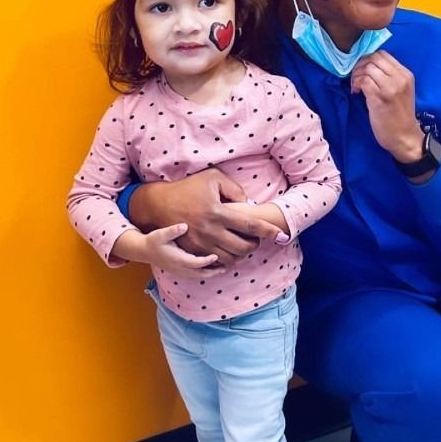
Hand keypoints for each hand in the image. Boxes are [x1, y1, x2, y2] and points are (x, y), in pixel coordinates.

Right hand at [113, 224, 223, 277]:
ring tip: (226, 266)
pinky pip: (196, 275)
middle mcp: (180, 268)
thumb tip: (184, 226)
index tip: (217, 255)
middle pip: (201, 273)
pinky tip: (215, 266)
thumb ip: (172, 231)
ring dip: (212, 273)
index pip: (195, 263)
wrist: (144, 251)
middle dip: (215, 271)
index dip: (207, 261)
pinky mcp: (181, 272)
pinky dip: (206, 272)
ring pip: (200, 276)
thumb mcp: (160, 234)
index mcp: (177, 260)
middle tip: (229, 265)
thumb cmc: (153, 241)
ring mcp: (180, 272)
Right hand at [127, 169, 282, 264]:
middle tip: (256, 238)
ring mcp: (201, 244)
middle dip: (255, 244)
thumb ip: (235, 189)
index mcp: (218, 212)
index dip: (268, 232)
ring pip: (231, 259)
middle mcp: (210, 231)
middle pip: (243, 247)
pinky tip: (229, 250)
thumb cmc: (189, 188)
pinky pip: (216, 263)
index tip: (281, 235)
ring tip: (242, 244)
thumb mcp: (213, 178)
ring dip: (241, 254)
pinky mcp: (192, 252)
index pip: (250, 226)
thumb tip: (249, 205)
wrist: (159, 203)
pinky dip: (227, 260)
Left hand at [350, 52, 425, 161]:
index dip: (368, 60)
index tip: (362, 71)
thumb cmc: (399, 115)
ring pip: (367, 68)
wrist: (404, 137)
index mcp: (405, 74)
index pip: (382, 54)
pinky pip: (364, 81)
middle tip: (356, 79)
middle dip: (360, 66)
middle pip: (373, 58)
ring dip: (357, 76)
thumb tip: (366, 66)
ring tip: (356, 87)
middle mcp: (400, 78)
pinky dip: (356, 84)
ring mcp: (391, 87)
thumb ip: (388, 76)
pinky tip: (356, 93)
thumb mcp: (400, 90)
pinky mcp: (380, 97)